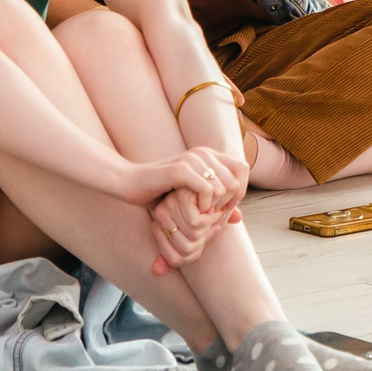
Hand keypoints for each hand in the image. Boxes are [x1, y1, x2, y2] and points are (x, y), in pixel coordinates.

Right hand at [136, 146, 249, 271]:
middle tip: (209, 215)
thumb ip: (216, 206)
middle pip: (236, 182)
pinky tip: (194, 211)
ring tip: (200, 213)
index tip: (223, 208)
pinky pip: (208, 190)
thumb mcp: (192, 201)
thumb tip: (239, 217)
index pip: (243, 169)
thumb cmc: (160, 193)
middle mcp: (203, 152)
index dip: (239, 191)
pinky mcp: (180, 170)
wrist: (129, 184)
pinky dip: (204, 206)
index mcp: (208, 154)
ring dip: (214, 207)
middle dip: (226, 204)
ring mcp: (192, 159)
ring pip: (224, 188)